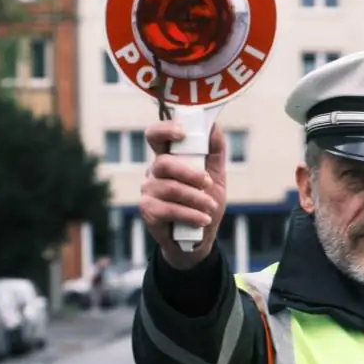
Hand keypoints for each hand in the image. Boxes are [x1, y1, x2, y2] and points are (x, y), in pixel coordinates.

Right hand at [138, 121, 226, 269]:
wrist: (199, 237)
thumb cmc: (204, 203)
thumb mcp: (216, 176)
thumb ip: (214, 152)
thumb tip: (214, 127)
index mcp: (169, 159)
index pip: (155, 136)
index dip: (164, 129)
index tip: (182, 132)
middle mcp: (154, 173)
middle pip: (163, 162)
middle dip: (190, 172)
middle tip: (208, 182)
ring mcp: (148, 192)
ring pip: (169, 188)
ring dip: (195, 198)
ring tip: (210, 206)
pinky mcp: (148, 211)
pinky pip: (168, 209)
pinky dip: (190, 215)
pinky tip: (203, 220)